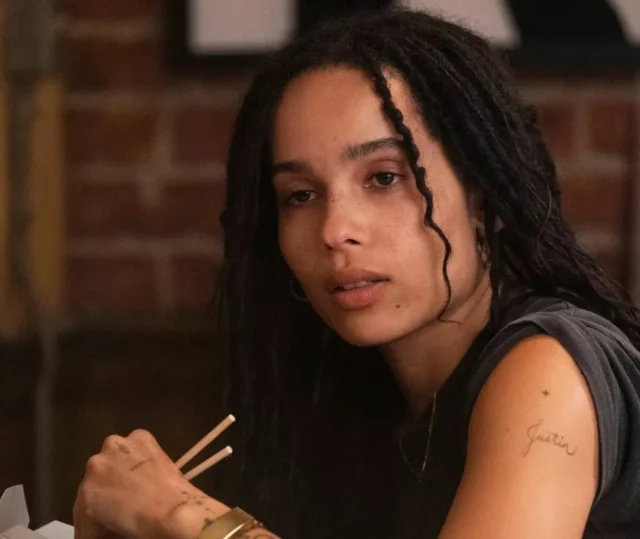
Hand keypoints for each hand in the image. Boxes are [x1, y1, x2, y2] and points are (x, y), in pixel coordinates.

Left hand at [73, 429, 229, 538]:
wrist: (173, 510)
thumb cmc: (176, 494)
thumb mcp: (162, 470)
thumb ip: (141, 472)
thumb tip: (132, 491)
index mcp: (138, 438)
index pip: (121, 461)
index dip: (122, 483)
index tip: (128, 498)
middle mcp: (114, 444)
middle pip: (101, 474)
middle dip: (107, 492)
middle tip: (119, 512)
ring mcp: (98, 467)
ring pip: (90, 494)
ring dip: (97, 510)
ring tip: (110, 526)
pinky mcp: (88, 494)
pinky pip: (85, 518)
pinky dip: (92, 530)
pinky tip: (104, 536)